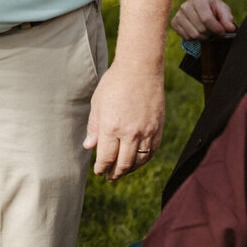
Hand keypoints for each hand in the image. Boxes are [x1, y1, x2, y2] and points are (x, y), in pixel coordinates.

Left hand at [84, 57, 164, 179]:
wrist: (140, 69)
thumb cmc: (114, 83)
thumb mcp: (98, 103)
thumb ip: (94, 127)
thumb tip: (89, 147)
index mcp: (111, 127)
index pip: (106, 157)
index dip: (101, 168)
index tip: (98, 172)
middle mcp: (130, 133)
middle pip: (123, 163)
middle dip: (114, 173)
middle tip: (109, 178)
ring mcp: (146, 131)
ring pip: (139, 161)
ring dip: (129, 170)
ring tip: (122, 173)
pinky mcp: (158, 128)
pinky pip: (151, 151)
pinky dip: (144, 160)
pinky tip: (137, 162)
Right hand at [170, 0, 235, 40]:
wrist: (200, 9)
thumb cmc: (213, 9)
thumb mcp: (223, 10)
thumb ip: (228, 18)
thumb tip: (230, 28)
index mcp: (198, 0)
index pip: (207, 19)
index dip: (217, 29)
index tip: (223, 32)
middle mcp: (185, 6)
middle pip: (201, 29)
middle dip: (211, 34)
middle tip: (215, 32)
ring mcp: (178, 15)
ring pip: (194, 35)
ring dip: (204, 37)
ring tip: (208, 32)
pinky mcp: (174, 23)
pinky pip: (187, 37)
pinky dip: (195, 38)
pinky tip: (199, 32)